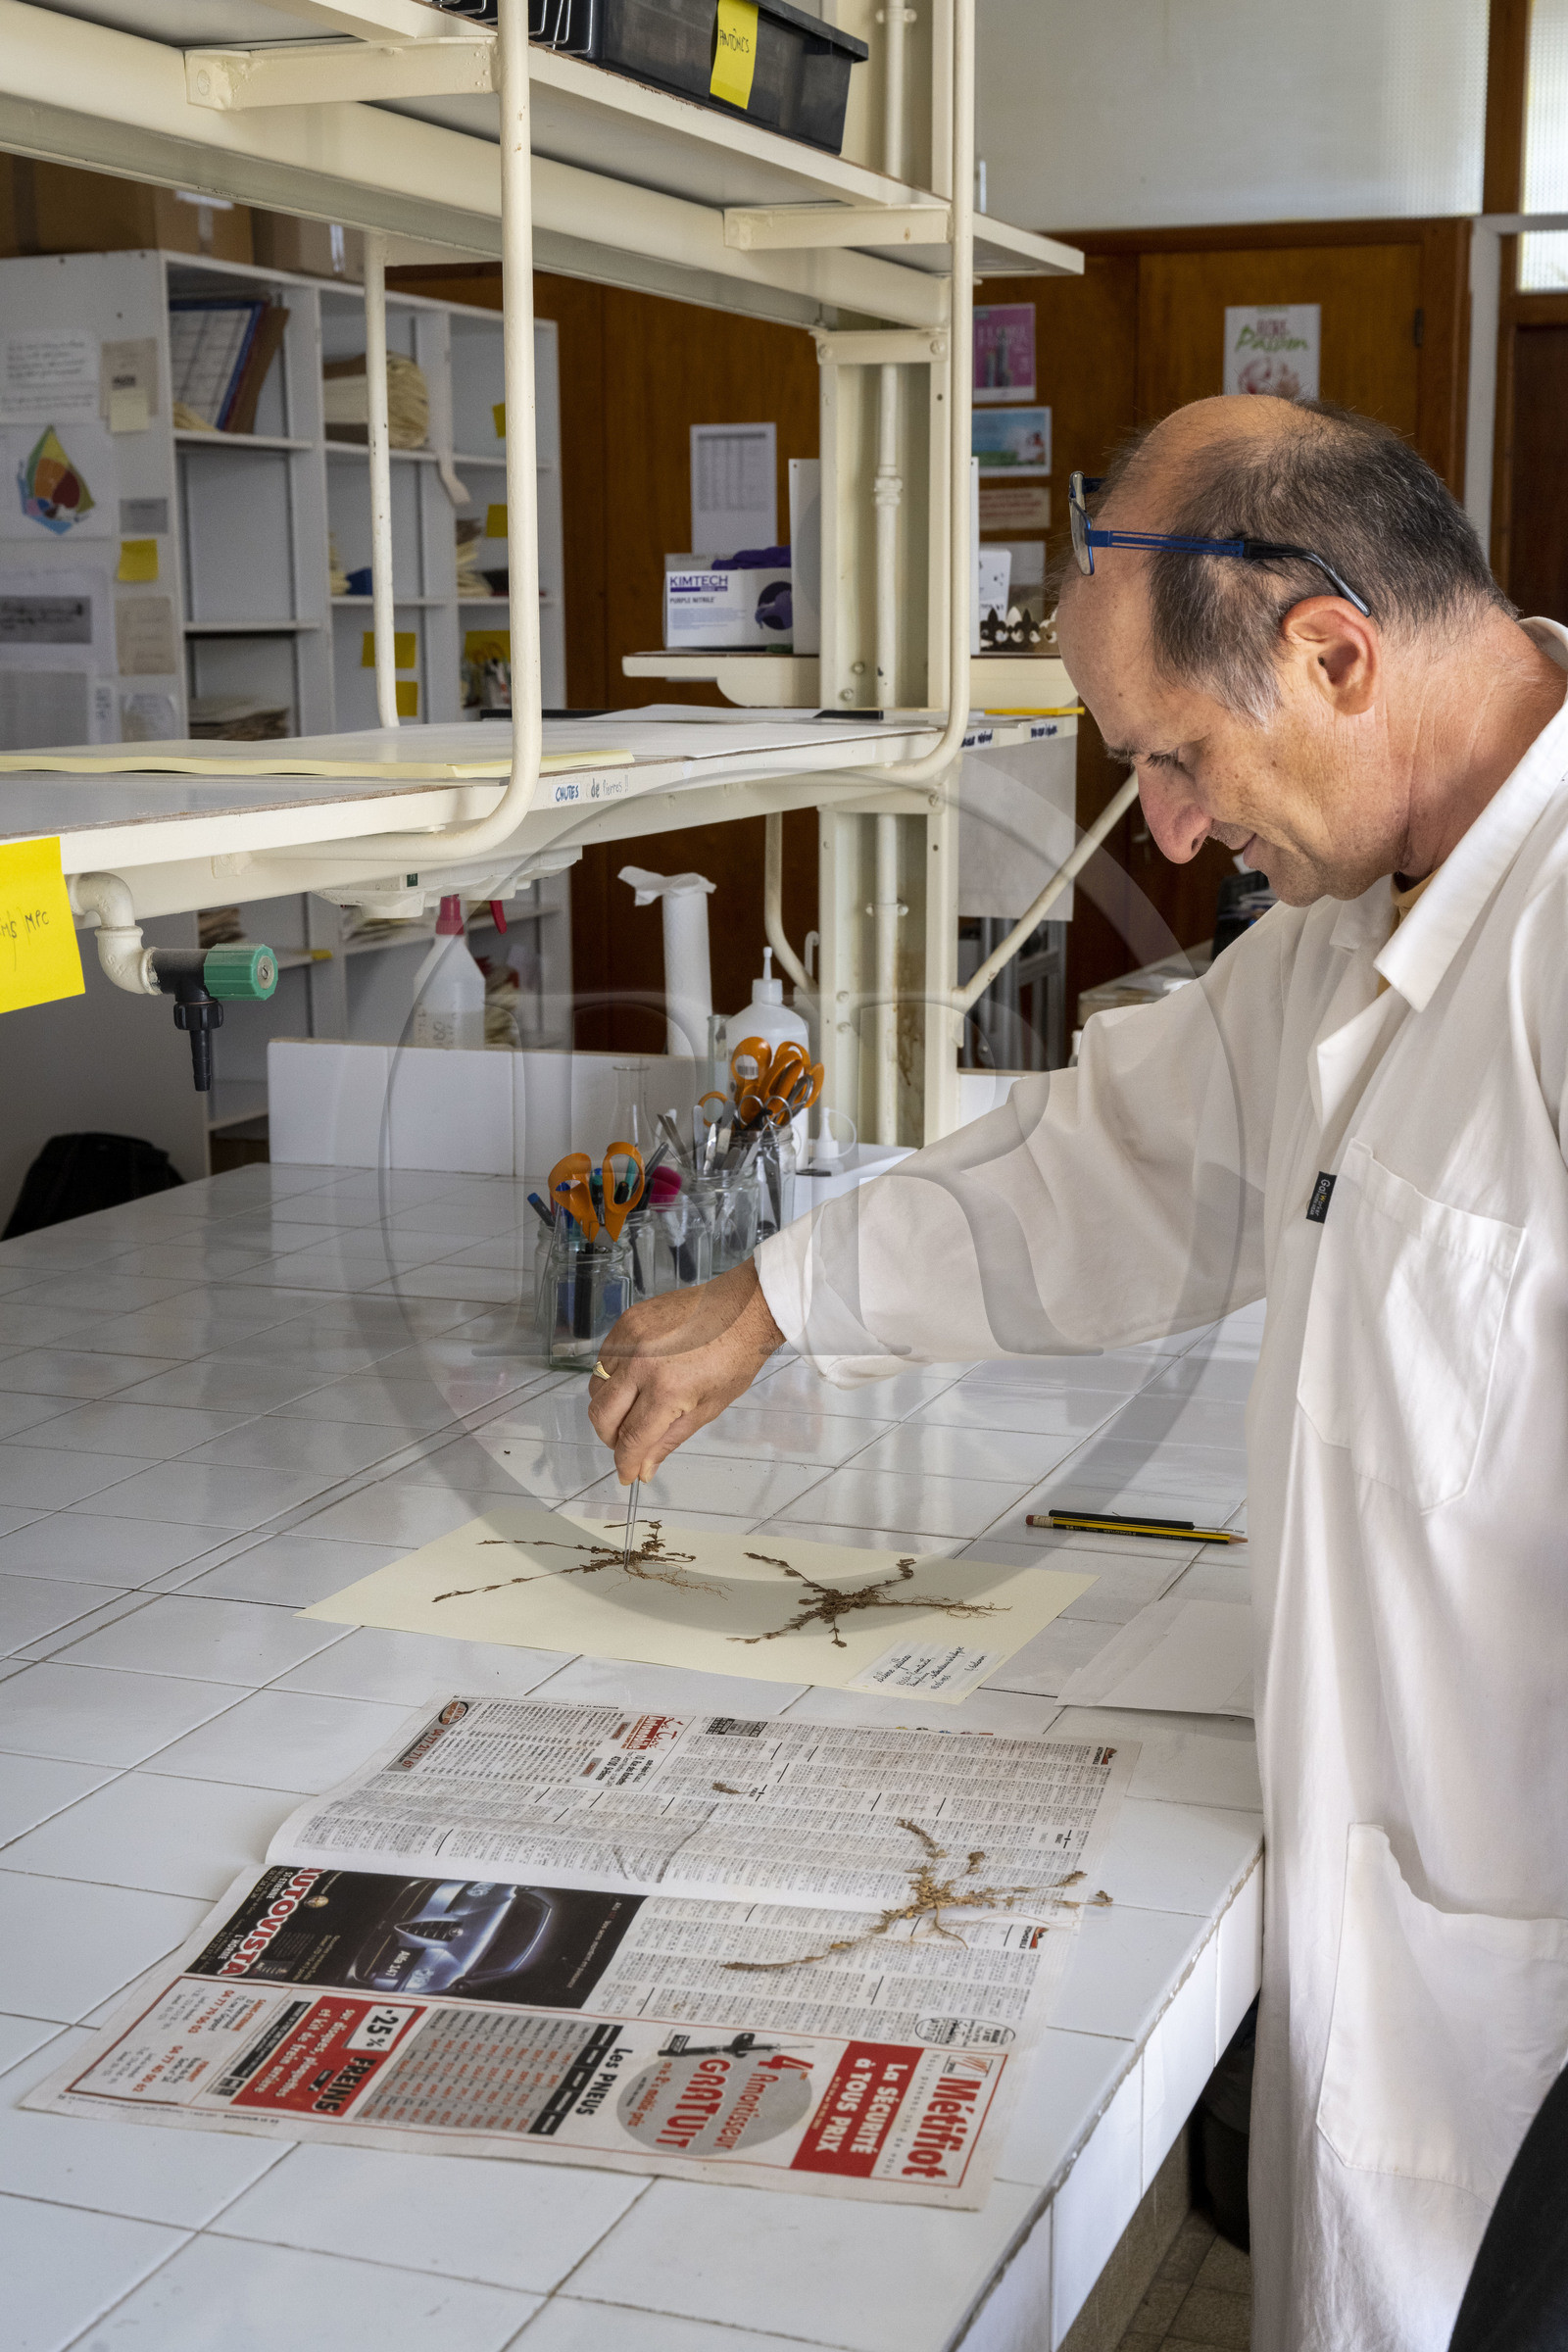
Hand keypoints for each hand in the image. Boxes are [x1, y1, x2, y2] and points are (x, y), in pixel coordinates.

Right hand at [587, 1261, 784, 1484]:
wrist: (743, 1309)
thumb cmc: (735, 1359)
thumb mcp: (708, 1408)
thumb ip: (668, 1440)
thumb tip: (643, 1469)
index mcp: (666, 1390)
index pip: (631, 1439)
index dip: (625, 1462)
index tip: (626, 1474)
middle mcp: (640, 1363)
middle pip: (601, 1415)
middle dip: (610, 1439)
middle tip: (627, 1445)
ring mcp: (630, 1338)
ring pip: (596, 1387)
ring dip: (608, 1408)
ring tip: (632, 1412)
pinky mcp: (627, 1321)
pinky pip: (603, 1359)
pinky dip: (611, 1378)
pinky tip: (633, 1383)